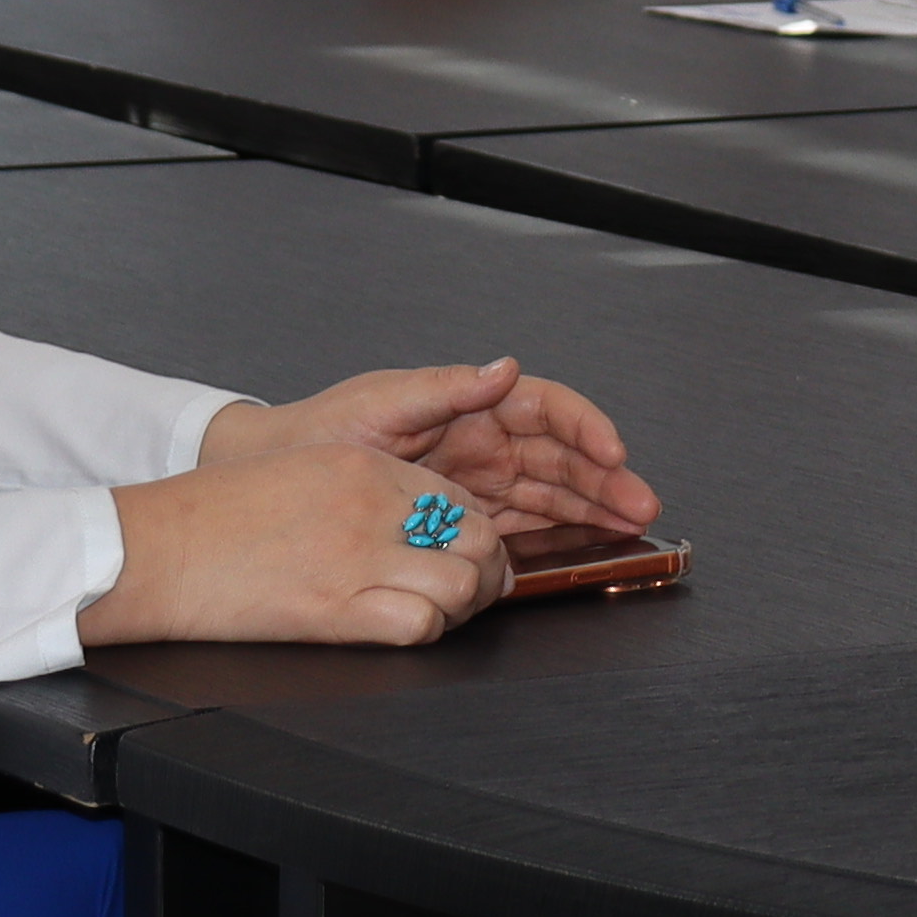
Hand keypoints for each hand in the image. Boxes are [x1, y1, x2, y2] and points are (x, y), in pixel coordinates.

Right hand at [89, 443, 502, 647]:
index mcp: (363, 465)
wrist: (158, 548)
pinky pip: (421, 624)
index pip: (459, 497)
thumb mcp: (304, 473)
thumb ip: (366, 487)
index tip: (462, 554)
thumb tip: (417, 520)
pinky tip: (399, 627)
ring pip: (463, 583)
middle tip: (466, 592)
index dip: (472, 533)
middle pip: (477, 537)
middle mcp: (371, 505)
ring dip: (459, 607)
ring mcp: (357, 558)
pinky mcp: (336, 610)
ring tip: (434, 613)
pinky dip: (424, 632)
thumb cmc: (217, 514)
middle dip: (483, 571)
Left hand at [209, 358, 661, 540]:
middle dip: (606, 479)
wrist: (275, 475)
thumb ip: (445, 389)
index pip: (546, 409)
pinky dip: (561, 535)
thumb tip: (504, 369)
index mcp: (468, 405)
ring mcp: (478, 483)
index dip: (586, 428)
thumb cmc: (321, 431)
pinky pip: (525, 525)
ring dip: (595, 510)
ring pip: (553, 494)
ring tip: (631, 530)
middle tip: (641, 507)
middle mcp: (482, 442)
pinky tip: (590, 547)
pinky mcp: (466, 520)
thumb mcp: (381, 402)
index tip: (612, 451)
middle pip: (562, 457)